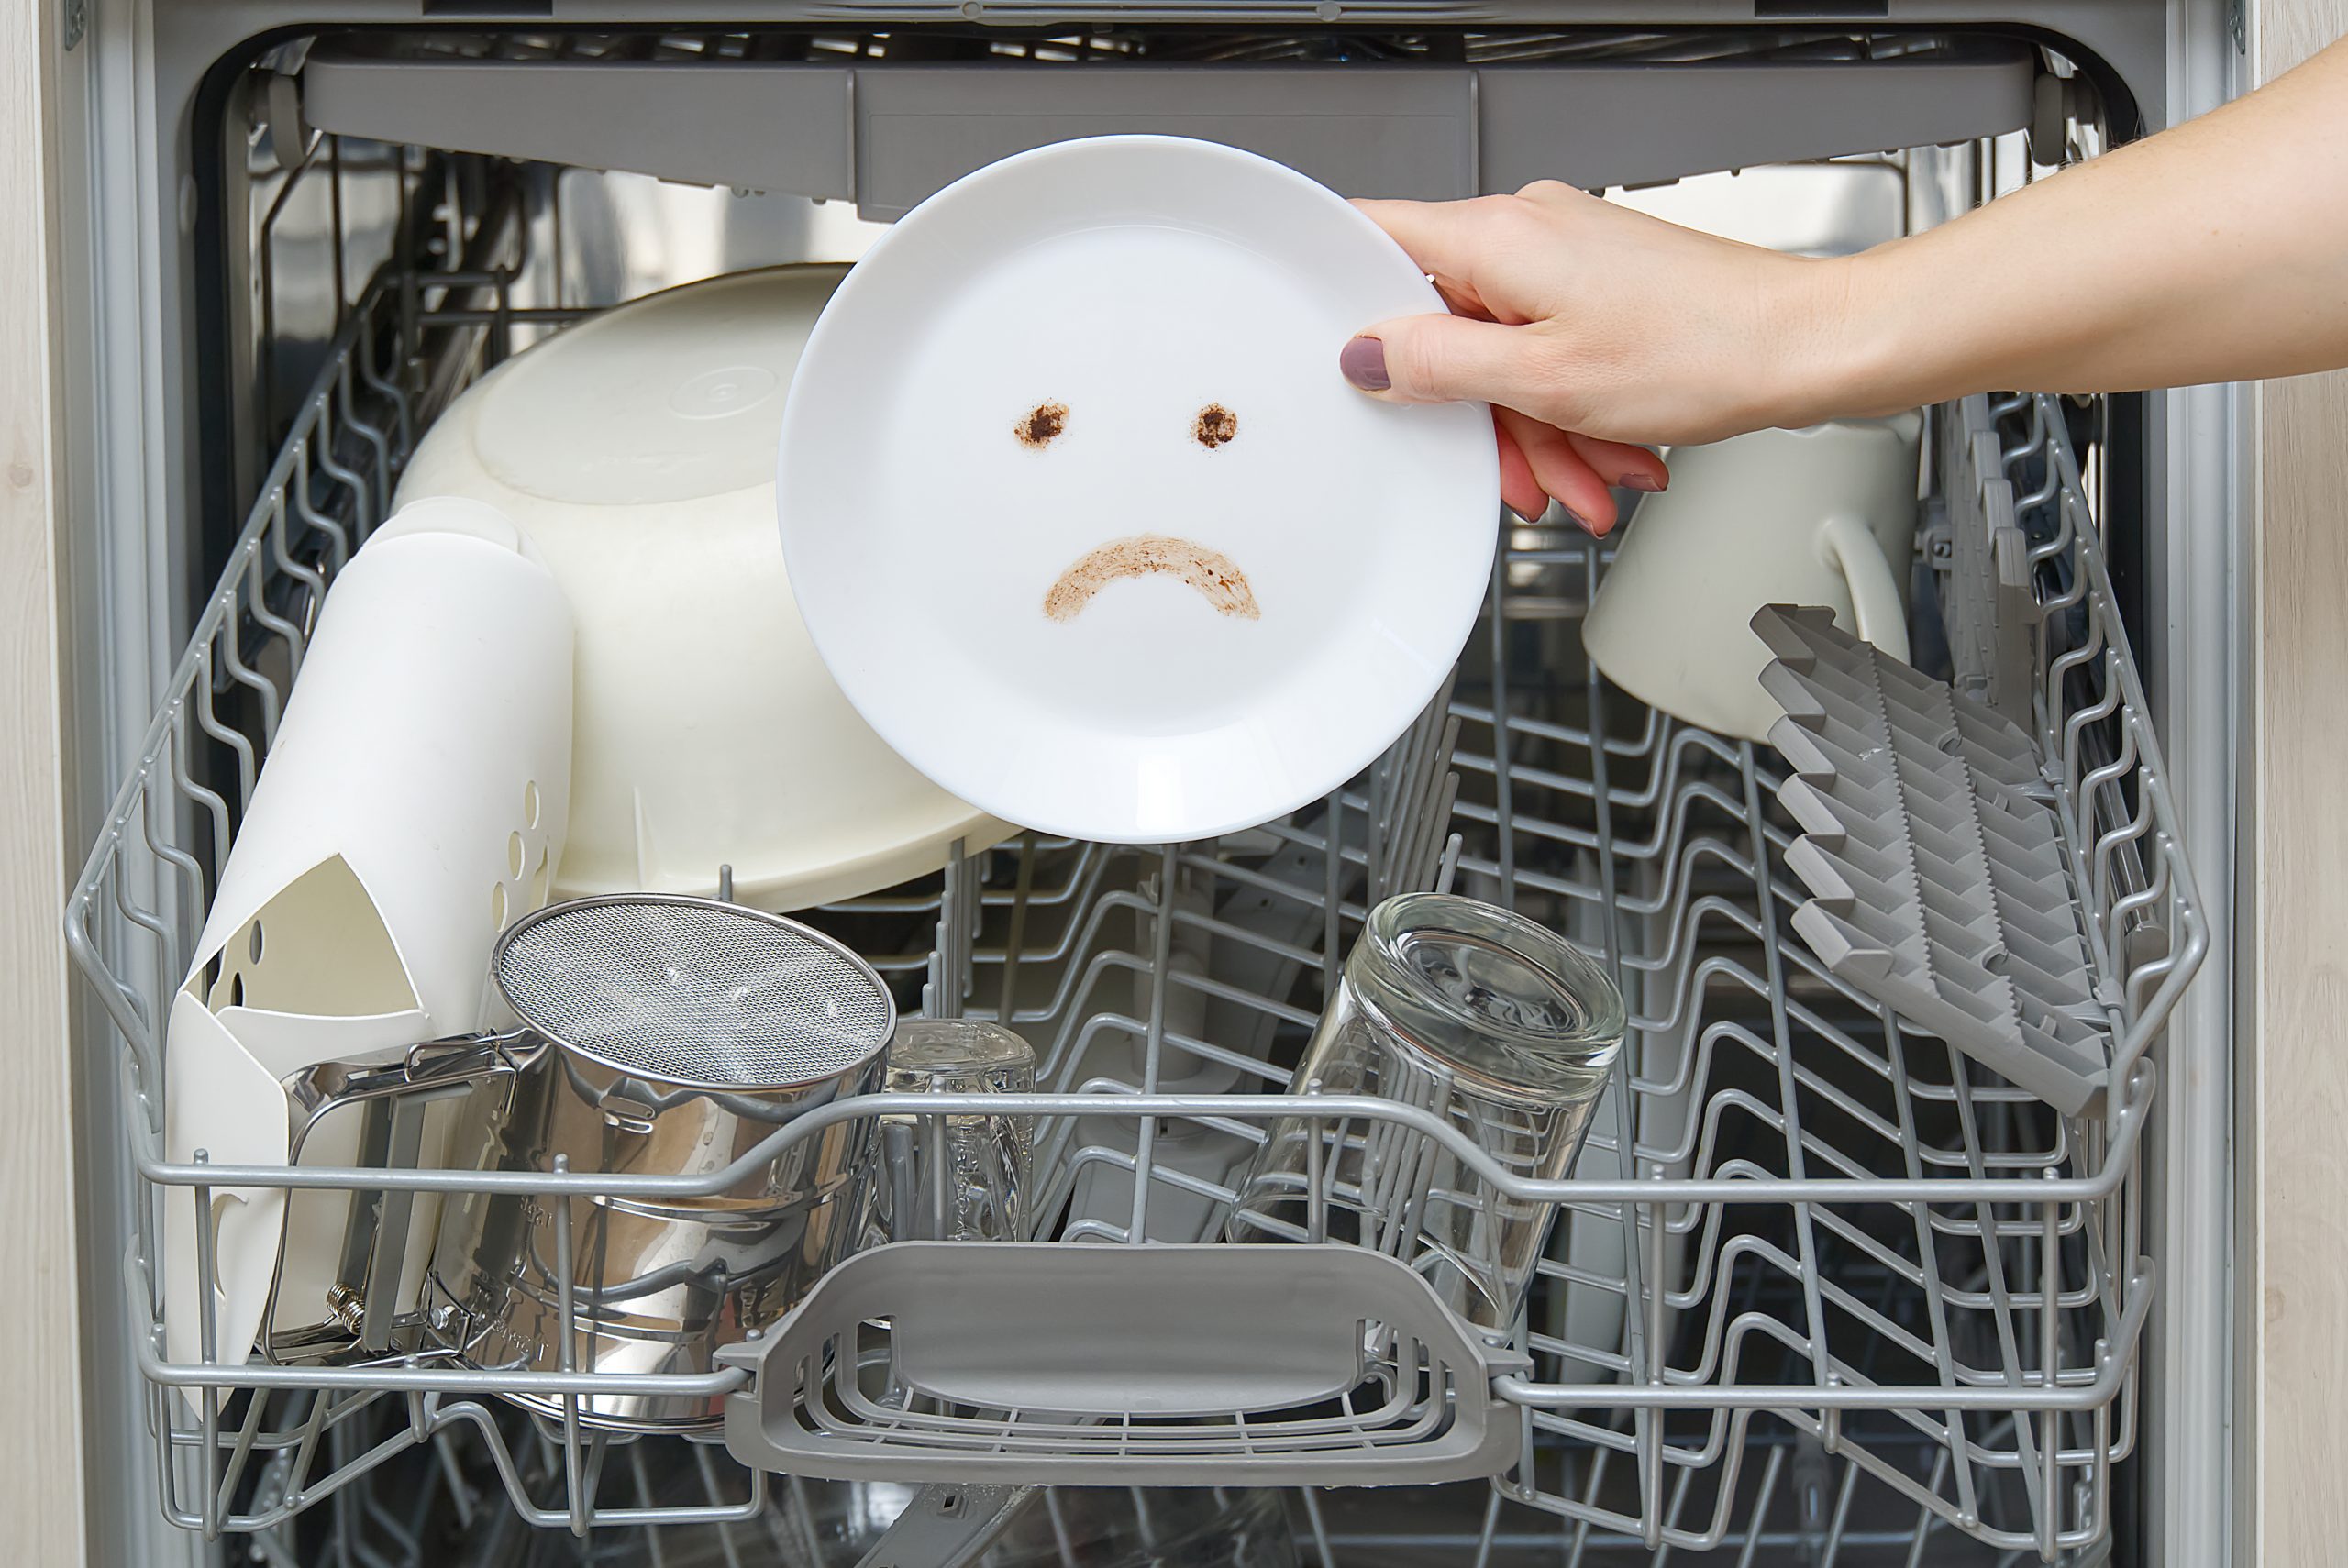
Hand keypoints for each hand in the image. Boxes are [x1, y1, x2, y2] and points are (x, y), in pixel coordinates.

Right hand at [1343, 183, 1845, 531]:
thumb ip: (1439, 367)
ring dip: (1543, 434)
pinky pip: (1557, 356)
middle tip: (1518, 475)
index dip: (1343, 300)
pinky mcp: (1606, 288)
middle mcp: (1530, 234)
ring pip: (1510, 357)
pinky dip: (1576, 415)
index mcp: (1498, 237)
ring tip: (1588, 483)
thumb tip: (1366, 356)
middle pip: (1450, 328)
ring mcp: (1571, 260)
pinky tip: (1613, 459)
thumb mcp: (1545, 381)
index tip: (1340, 361)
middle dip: (1485, 418)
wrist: (1809, 349)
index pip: (1375, 239)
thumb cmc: (1705, 351)